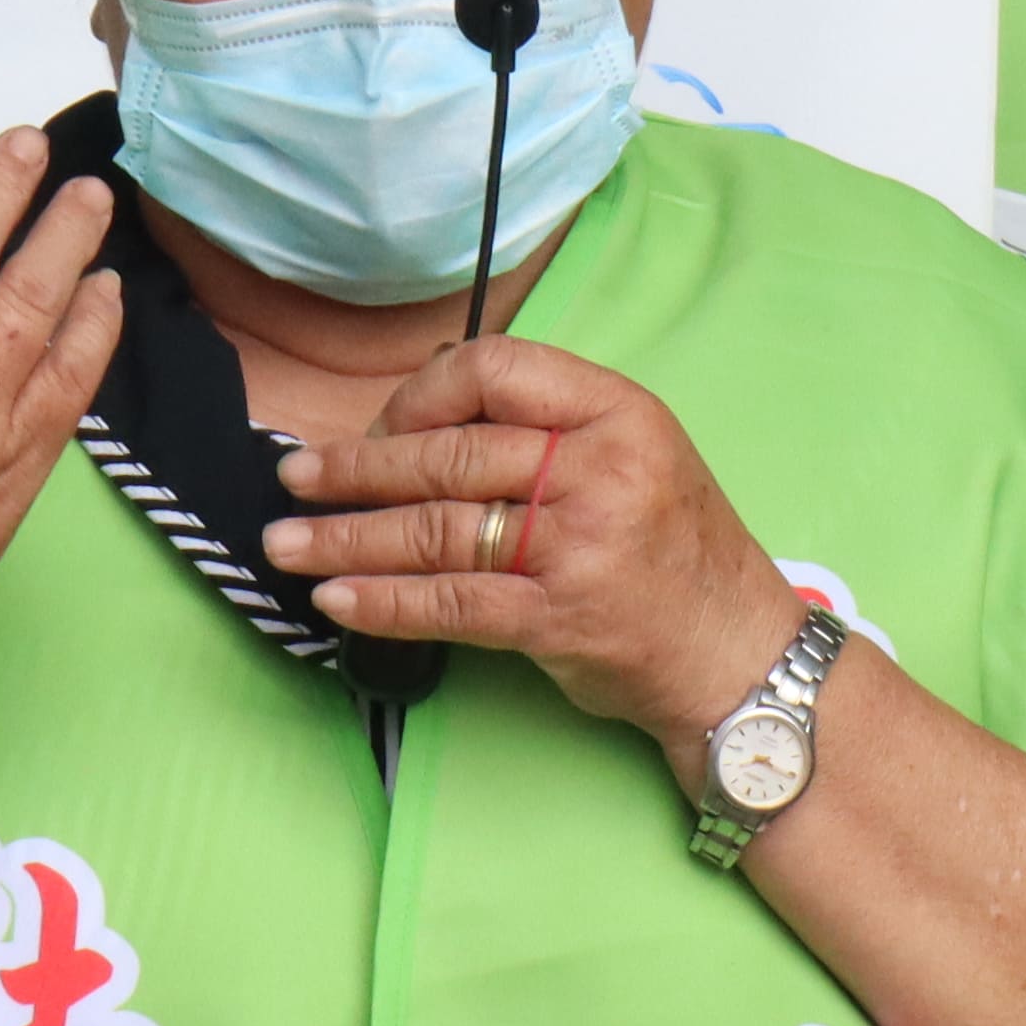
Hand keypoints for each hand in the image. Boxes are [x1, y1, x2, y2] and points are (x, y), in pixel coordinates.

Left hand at [266, 333, 804, 750]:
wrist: (738, 655)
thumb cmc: (674, 553)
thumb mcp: (634, 454)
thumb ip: (546, 427)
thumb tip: (421, 411)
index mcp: (616, 411)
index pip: (494, 369)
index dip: (421, 394)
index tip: (381, 428)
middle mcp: (599, 468)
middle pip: (449, 453)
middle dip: (357, 468)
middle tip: (295, 478)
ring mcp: (578, 544)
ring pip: (435, 528)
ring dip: (346, 537)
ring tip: (288, 543)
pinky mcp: (559, 618)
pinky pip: (451, 603)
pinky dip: (384, 602)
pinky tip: (337, 599)